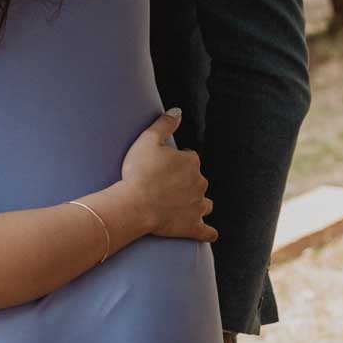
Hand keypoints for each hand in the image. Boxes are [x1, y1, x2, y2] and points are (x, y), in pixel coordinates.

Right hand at [118, 109, 216, 240]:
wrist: (135, 205)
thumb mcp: (147, 140)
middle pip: (197, 180)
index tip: (162, 167)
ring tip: (182, 205)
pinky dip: (208, 231)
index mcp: (191, 162)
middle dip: (186, 182)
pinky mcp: (194, 226)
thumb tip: (178, 110)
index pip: (189, 158)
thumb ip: (165, 123)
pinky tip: (207, 231)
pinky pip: (208, 231)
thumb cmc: (139, 172)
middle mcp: (200, 183)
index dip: (176, 162)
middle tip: (165, 186)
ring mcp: (198, 206)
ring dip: (198, 203)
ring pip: (206, 203)